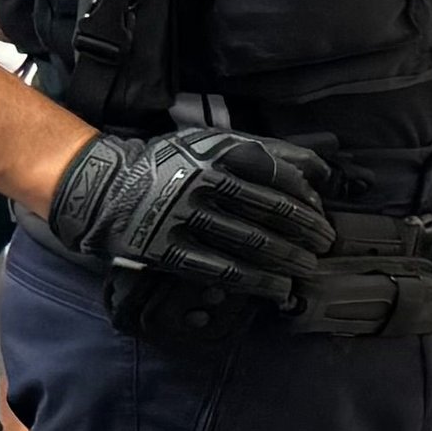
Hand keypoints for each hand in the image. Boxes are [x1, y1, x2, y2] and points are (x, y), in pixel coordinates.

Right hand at [39, 124, 335, 299]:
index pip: (278, 177)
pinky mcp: (170, 250)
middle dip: (305, 230)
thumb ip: (265, 150)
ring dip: (288, 258)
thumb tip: (319, 168)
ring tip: (308, 267)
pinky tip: (278, 289)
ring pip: (251, 242)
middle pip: (270, 211)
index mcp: (218, 154)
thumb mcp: (213, 142)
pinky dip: (256, 281)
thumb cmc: (171, 163)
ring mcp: (186, 218)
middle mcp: (204, 183)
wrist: (106, 188)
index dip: (306, 199)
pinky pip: (222, 269)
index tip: (320, 213)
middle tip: (325, 243)